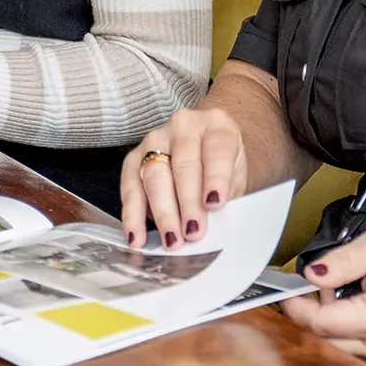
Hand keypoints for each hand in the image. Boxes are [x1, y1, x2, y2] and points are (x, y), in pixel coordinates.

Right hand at [119, 108, 248, 250]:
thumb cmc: (222, 168)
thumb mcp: (235, 178)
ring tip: (171, 239)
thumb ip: (226, 198)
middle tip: (193, 231)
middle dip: (188, 202)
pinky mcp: (135, 157)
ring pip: (154, 175)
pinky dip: (132, 214)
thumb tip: (213, 228)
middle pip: (184, 164)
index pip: (217, 150)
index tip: (214, 204)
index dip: (216, 178)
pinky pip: (129, 185)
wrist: (206, 152)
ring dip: (162, 212)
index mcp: (217, 126)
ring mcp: (156, 138)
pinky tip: (136, 235)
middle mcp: (184, 126)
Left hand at [280, 225, 365, 365]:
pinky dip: (345, 331)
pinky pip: (354, 351)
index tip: (286, 291)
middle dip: (312, 313)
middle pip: (325, 341)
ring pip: (337, 348)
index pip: (322, 324)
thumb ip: (341, 262)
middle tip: (317, 284)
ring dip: (329, 323)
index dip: (298, 307)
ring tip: (343, 291)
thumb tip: (309, 275)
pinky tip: (354, 308)